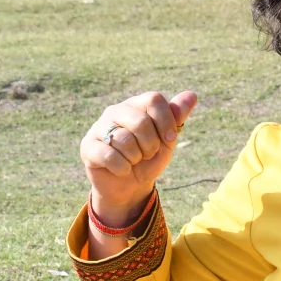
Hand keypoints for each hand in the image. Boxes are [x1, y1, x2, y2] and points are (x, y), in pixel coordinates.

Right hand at [80, 91, 197, 227]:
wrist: (130, 185)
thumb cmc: (149, 157)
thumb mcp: (167, 138)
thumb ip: (177, 116)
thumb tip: (192, 95)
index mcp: (136, 105)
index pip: (154, 99)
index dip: (166, 121)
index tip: (169, 138)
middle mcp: (115, 111)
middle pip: (141, 121)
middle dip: (151, 144)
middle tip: (148, 154)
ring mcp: (98, 127)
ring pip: (124, 140)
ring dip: (136, 158)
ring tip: (133, 161)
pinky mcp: (87, 146)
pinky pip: (109, 155)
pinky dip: (122, 168)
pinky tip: (122, 169)